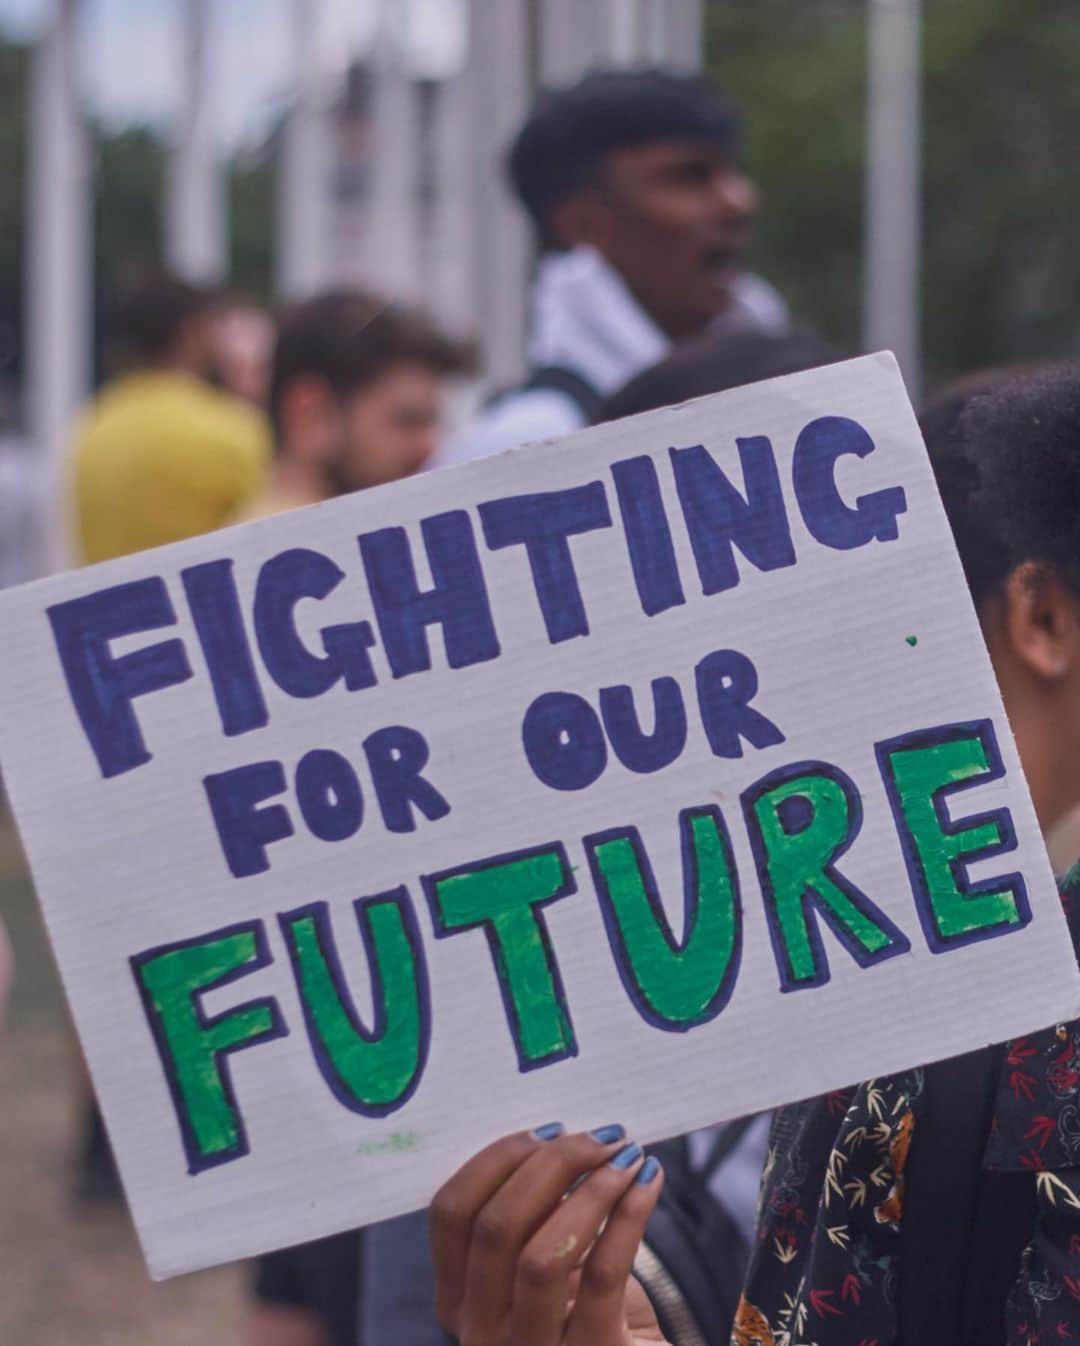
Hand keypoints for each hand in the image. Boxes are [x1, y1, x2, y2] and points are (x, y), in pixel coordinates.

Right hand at [429, 1124, 666, 1345]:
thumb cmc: (586, 1310)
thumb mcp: (543, 1259)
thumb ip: (532, 1211)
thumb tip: (557, 1139)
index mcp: (458, 1298)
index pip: (450, 1212)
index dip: (498, 1159)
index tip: (549, 1131)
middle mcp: (481, 1333)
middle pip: (495, 1226)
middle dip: (551, 1163)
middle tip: (599, 1138)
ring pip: (542, 1256)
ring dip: (591, 1189)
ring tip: (626, 1158)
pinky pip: (604, 1274)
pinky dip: (629, 1214)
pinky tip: (648, 1181)